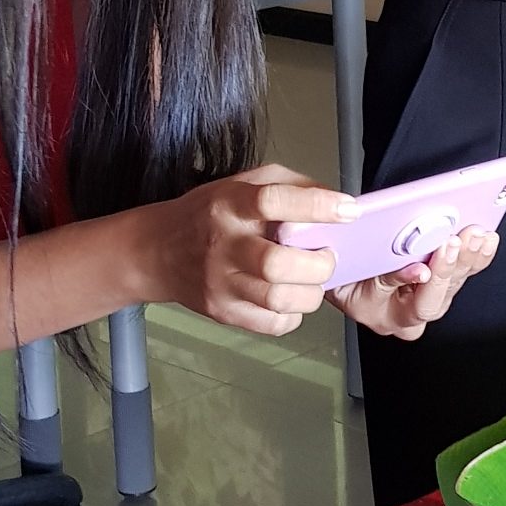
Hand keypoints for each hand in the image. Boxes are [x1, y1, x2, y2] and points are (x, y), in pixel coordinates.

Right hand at [146, 165, 357, 337]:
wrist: (159, 251)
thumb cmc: (209, 214)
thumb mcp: (244, 183)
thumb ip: (290, 187)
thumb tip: (336, 204)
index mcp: (230, 204)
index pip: (273, 202)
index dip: (316, 206)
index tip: (347, 210)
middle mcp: (223, 244)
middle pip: (277, 264)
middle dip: (318, 263)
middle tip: (327, 257)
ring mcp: (220, 283)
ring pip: (279, 299)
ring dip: (311, 292)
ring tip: (312, 279)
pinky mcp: (222, 311)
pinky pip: (273, 323)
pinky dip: (293, 313)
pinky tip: (290, 296)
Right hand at [333, 225, 499, 339]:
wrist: (343, 272)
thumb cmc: (342, 272)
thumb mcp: (343, 272)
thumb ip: (368, 267)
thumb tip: (400, 259)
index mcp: (382, 315)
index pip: (404, 306)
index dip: (411, 284)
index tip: (419, 270)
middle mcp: (408, 315)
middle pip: (437, 298)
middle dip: (448, 267)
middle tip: (454, 242)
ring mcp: (428, 301)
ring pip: (454, 285)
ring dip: (467, 258)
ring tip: (474, 236)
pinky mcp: (442, 285)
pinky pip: (464, 274)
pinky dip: (476, 256)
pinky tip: (485, 241)